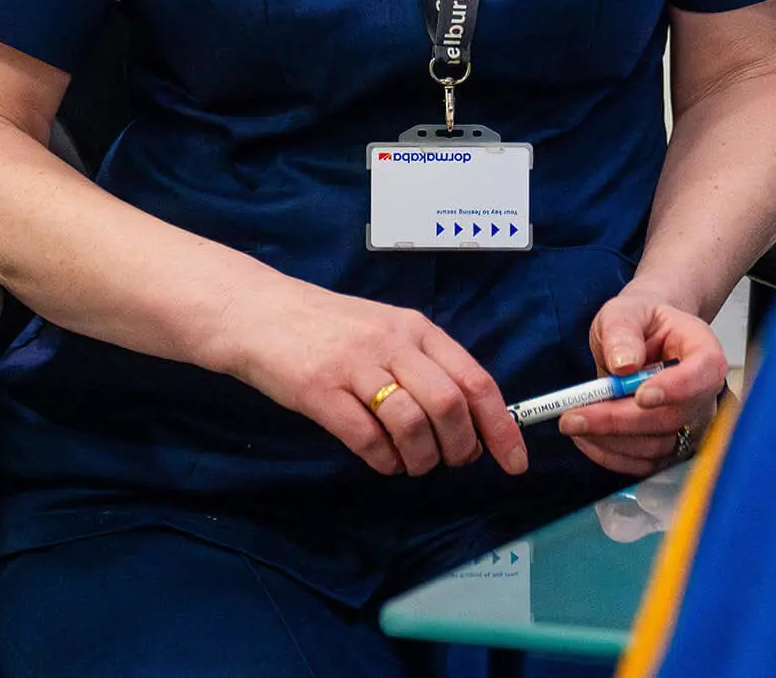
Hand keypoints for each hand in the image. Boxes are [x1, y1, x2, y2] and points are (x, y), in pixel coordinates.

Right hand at [222, 275, 528, 478]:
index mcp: (416, 328)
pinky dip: (383, 460)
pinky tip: (382, 460)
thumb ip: (425, 365)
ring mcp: (354, 365)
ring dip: (421, 458)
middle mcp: (391, 343)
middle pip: (448, 405)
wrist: (260, 313)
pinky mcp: (319, 391)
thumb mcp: (387, 330)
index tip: (514, 461)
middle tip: (452, 462)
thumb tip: (470, 420)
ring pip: (412, 424)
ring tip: (413, 463)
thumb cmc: (329, 328)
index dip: (501, 425)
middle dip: (460, 446)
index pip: (475, 379)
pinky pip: (367, 438)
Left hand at [560, 284, 726, 475]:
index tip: (640, 395)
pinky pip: (645, 463)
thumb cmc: (639, 322)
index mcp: (703, 350)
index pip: (704, 373)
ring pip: (656, 446)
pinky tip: (586, 438)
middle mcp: (705, 393)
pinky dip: (611, 455)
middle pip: (673, 417)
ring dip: (609, 440)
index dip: (676, 389)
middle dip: (619, 420)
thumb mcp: (624, 311)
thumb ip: (622, 330)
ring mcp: (692, 424)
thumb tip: (624, 364)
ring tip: (573, 422)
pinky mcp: (672, 447)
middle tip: (574, 416)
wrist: (642, 339)